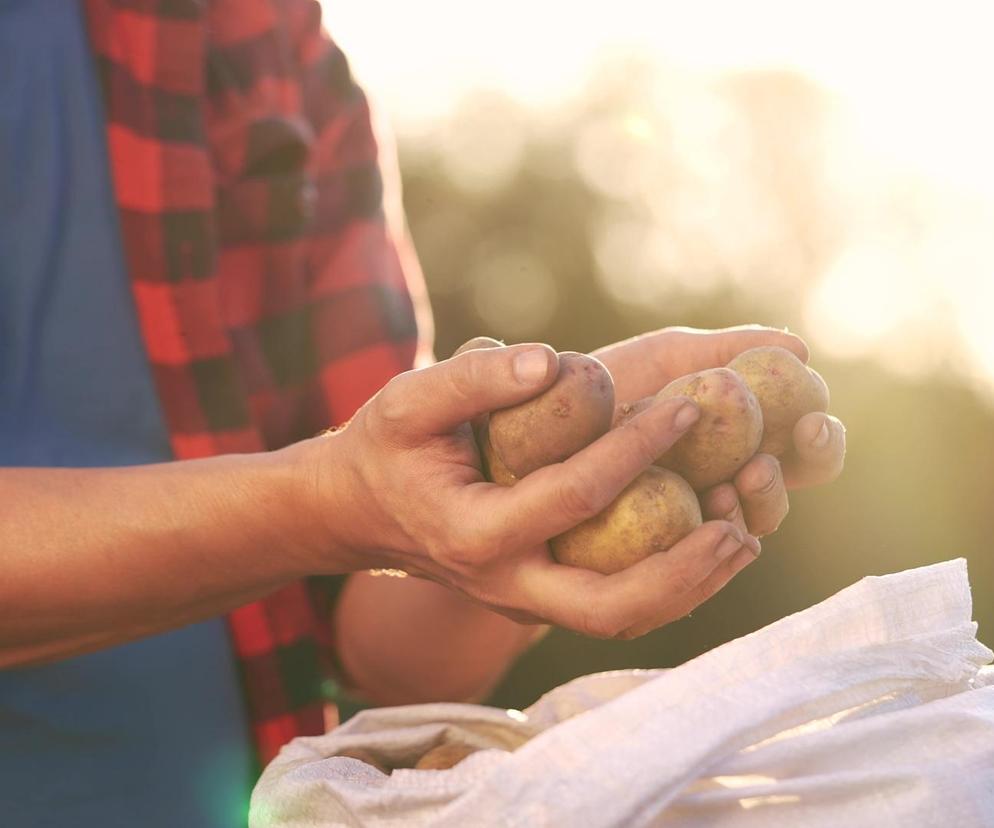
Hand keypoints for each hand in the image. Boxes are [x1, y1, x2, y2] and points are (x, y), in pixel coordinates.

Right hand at [301, 344, 760, 638]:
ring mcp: (521, 601)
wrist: (357, 511)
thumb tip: (556, 361)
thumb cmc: (384, 448)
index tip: (684, 410)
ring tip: (741, 537)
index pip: (573, 496)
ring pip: (618, 619)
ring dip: (687, 588)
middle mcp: (503, 584)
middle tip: (738, 523)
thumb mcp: (409, 400)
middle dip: (683, 569)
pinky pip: (610, 607)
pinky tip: (702, 545)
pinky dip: (664, 585)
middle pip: (609, 606)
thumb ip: (475, 378)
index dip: (634, 450)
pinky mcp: (535, 599)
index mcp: (473, 533)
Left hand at [593, 325, 846, 537]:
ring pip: (758, 520)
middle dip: (808, 471)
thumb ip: (728, 350)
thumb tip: (800, 349)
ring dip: (764, 501)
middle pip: (795, 485)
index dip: (821, 437)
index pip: (806, 444)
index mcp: (748, 435)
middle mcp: (734, 477)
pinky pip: (708, 551)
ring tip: (746, 475)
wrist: (537, 419)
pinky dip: (718, 531)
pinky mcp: (666, 546)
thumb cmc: (607, 382)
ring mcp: (703, 512)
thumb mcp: (668, 358)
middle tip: (790, 449)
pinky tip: (710, 509)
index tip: (812, 418)